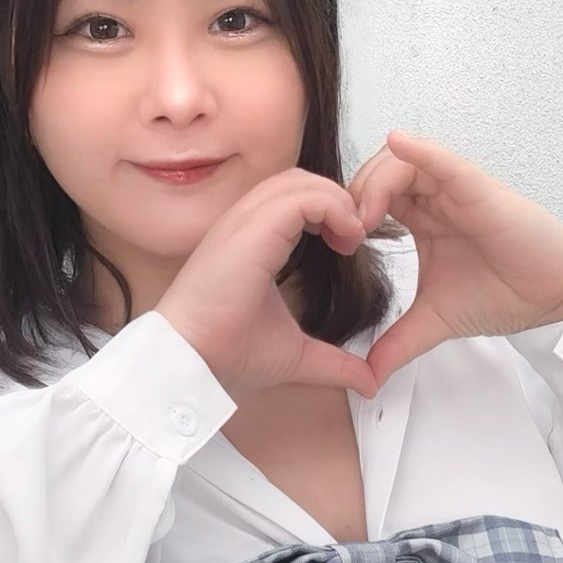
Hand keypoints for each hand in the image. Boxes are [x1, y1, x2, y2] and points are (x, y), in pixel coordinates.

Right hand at [156, 167, 378, 401]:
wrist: (194, 364)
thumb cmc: (227, 355)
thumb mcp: (296, 355)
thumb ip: (333, 362)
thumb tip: (368, 381)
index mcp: (248, 242)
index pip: (292, 199)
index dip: (328, 211)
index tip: (350, 246)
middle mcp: (243, 224)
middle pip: (299, 181)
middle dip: (336, 200)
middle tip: (356, 238)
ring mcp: (243, 223)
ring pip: (301, 181)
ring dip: (338, 202)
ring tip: (354, 237)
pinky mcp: (251, 230)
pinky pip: (302, 198)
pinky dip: (333, 208)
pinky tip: (347, 239)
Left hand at [347, 130, 562, 388]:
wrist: (552, 300)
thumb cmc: (503, 295)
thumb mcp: (434, 321)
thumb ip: (398, 343)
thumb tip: (365, 377)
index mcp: (421, 218)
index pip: (370, 197)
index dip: (345, 212)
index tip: (335, 245)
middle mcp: (435, 197)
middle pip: (378, 172)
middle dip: (352, 194)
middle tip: (343, 233)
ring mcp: (455, 189)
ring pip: (402, 163)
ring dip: (374, 181)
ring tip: (363, 217)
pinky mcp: (479, 189)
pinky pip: (445, 161)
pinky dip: (420, 150)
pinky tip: (398, 143)